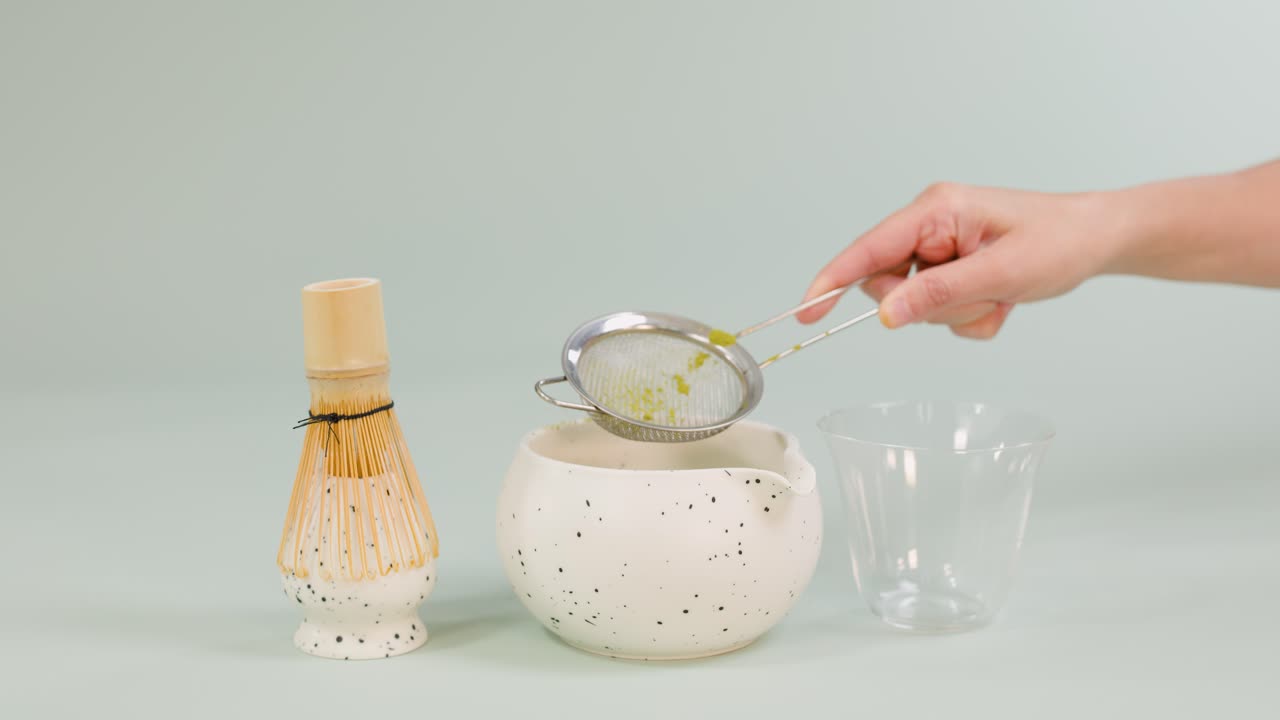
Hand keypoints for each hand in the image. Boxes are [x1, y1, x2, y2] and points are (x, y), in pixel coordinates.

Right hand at [798, 183, 1126, 338]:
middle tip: (982, 295)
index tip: (805, 313)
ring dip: (959, 311)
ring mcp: (940, 248)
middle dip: (933, 305)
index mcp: (936, 211)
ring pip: (917, 304)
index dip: (832, 281)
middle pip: (891, 285)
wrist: (1098, 241)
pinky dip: (971, 315)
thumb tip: (884, 314)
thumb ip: (937, 294)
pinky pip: (940, 311)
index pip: (868, 250)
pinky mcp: (953, 269)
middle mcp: (930, 226)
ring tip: (1000, 293)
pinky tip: (1002, 299)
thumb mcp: (1000, 273)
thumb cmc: (1059, 241)